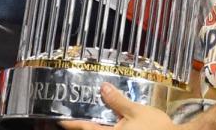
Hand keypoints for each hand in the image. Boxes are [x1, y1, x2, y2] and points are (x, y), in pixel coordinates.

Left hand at [60, 83, 175, 129]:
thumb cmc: (155, 127)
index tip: (60, 119)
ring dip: (97, 125)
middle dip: (84, 124)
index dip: (71, 123)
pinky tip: (113, 120)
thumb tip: (103, 88)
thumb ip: (118, 101)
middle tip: (75, 114)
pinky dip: (109, 126)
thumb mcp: (135, 111)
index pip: (85, 129)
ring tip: (94, 115)